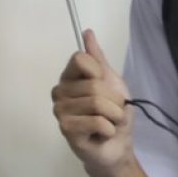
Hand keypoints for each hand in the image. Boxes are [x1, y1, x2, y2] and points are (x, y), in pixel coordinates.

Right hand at [52, 29, 132, 173]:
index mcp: (69, 77)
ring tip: (108, 123)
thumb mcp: (111, 81)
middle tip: (112, 111)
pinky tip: (101, 134)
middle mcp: (60, 91)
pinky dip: (108, 128)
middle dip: (114, 100)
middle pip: (94, 84)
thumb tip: (87, 31)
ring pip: (96, 103)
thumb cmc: (114, 113)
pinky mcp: (66, 129)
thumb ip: (98, 59)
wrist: (117, 145)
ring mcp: (60, 111)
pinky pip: (96, 121)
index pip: (80, 59)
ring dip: (114, 116)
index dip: (99, 72)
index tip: (103, 84)